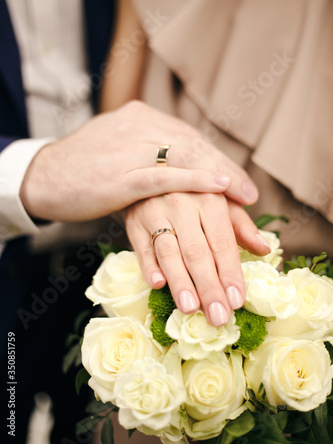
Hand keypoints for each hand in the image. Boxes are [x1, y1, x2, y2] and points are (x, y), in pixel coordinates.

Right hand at [20, 100, 257, 221]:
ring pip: (185, 158)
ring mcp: (129, 148)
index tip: (235, 178)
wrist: (43, 177)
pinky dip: (195, 179)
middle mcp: (139, 126)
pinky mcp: (121, 174)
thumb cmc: (83, 169)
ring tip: (243, 195)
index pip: (187, 137)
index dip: (214, 158)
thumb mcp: (118, 149)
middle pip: (192, 145)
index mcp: (139, 117)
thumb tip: (176, 166)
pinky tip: (219, 186)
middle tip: (247, 191)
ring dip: (219, 176)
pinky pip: (165, 175)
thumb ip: (146, 152)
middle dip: (223, 169)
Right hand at [126, 192, 270, 325]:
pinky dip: (148, 266)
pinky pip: (142, 247)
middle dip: (209, 286)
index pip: (222, 242)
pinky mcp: (135, 221)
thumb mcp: (222, 202)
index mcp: (210, 200)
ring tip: (191, 308)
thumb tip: (265, 250)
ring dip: (180, 281)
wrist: (155, 169)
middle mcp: (183, 204)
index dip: (230, 272)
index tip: (237, 300)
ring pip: (169, 251)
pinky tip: (158, 285)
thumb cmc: (195, 193)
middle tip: (218, 317)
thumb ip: (242, 226)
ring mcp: (156, 212)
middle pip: (197, 252)